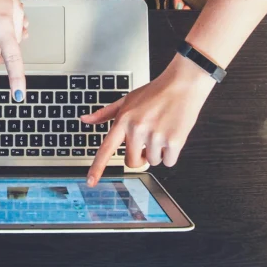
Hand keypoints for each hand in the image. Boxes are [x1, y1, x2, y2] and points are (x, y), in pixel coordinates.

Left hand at [83, 56, 215, 185]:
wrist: (182, 84)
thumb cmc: (155, 92)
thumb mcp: (126, 100)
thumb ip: (105, 113)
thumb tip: (85, 120)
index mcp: (124, 120)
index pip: (106, 149)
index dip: (97, 167)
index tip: (90, 182)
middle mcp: (137, 129)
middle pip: (132, 162)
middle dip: (139, 156)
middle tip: (147, 141)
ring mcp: (155, 136)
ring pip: (152, 162)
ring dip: (158, 152)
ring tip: (161, 131)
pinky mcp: (174, 141)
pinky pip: (169, 162)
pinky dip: (171, 153)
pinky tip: (172, 134)